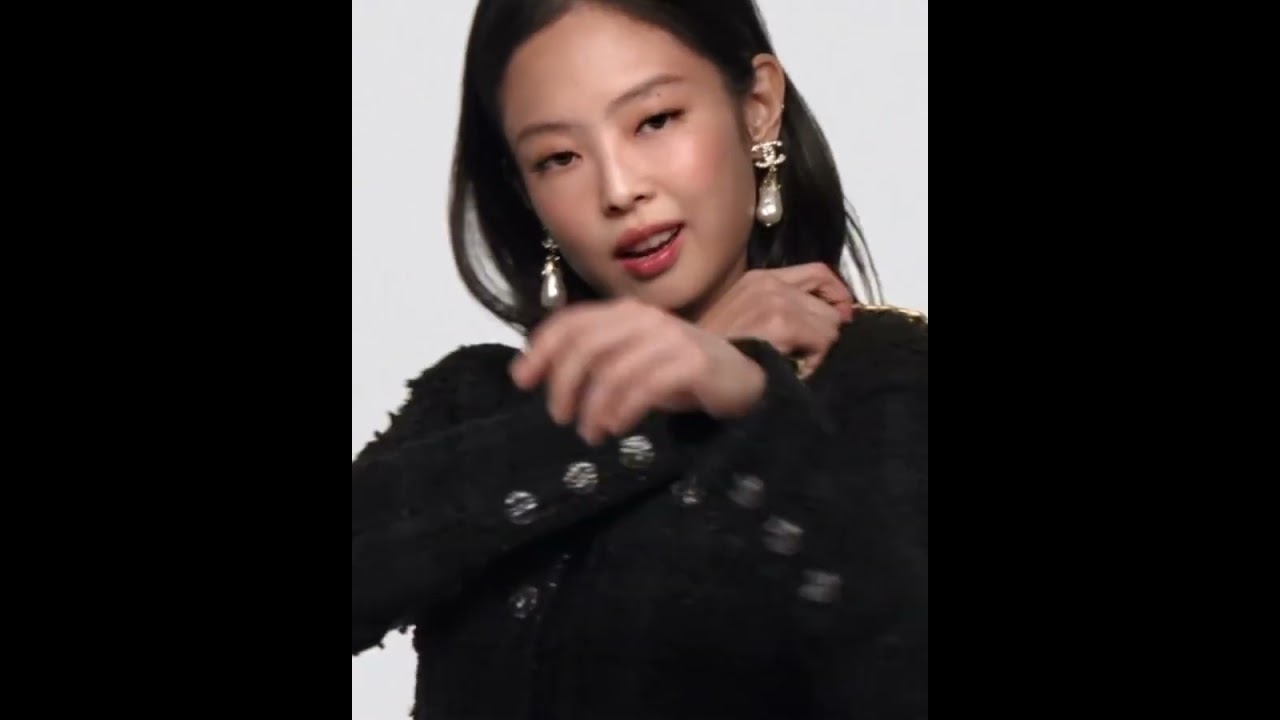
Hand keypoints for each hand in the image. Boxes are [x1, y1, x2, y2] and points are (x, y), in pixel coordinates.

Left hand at [509, 299, 766, 444]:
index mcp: (625, 312)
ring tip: (590, 433)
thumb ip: (595, 360)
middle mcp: (646, 318)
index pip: (571, 322)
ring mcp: (671, 339)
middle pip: (586, 346)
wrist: (741, 380)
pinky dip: (623, 410)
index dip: (541, 349)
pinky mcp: (693, 364)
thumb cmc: (678, 373)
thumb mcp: (631, 361)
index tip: (522, 380)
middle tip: (559, 417)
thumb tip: (542, 375)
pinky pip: (645, 387)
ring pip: (613, 370)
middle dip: (563, 384)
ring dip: (593, 407)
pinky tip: (616, 428)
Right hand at [697, 263, 853, 377]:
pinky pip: (823, 341)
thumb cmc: (715, 353)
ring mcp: (774, 300)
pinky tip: (792, 370)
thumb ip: (781, 309)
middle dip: (825, 331)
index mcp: (759, 278)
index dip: (836, 295)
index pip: (818, 272)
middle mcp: (768, 282)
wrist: (691, 368)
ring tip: (793, 363)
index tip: (838, 318)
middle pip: (829, 301)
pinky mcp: (780, 323)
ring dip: (818, 348)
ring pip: (831, 323)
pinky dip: (814, 360)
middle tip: (804, 354)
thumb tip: (830, 317)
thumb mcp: (745, 319)